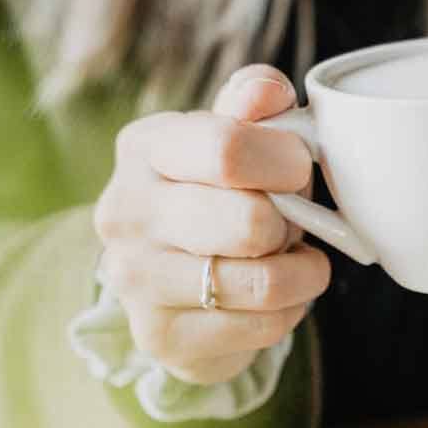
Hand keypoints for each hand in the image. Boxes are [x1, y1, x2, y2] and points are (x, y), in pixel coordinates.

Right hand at [94, 65, 328, 385]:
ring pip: (263, 283)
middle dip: (292, 222)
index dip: (287, 161)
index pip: (228, 149)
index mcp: (145, 147)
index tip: (299, 168)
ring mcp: (135, 280)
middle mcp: (125, 212)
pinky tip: (274, 296)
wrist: (176, 277)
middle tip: (291, 220)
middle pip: (249, 223)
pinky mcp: (160, 336)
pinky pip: (264, 326)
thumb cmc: (221, 190)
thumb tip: (267, 91)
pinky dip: (290, 309)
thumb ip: (255, 102)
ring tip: (291, 257)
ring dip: (302, 271)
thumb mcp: (236, 134)